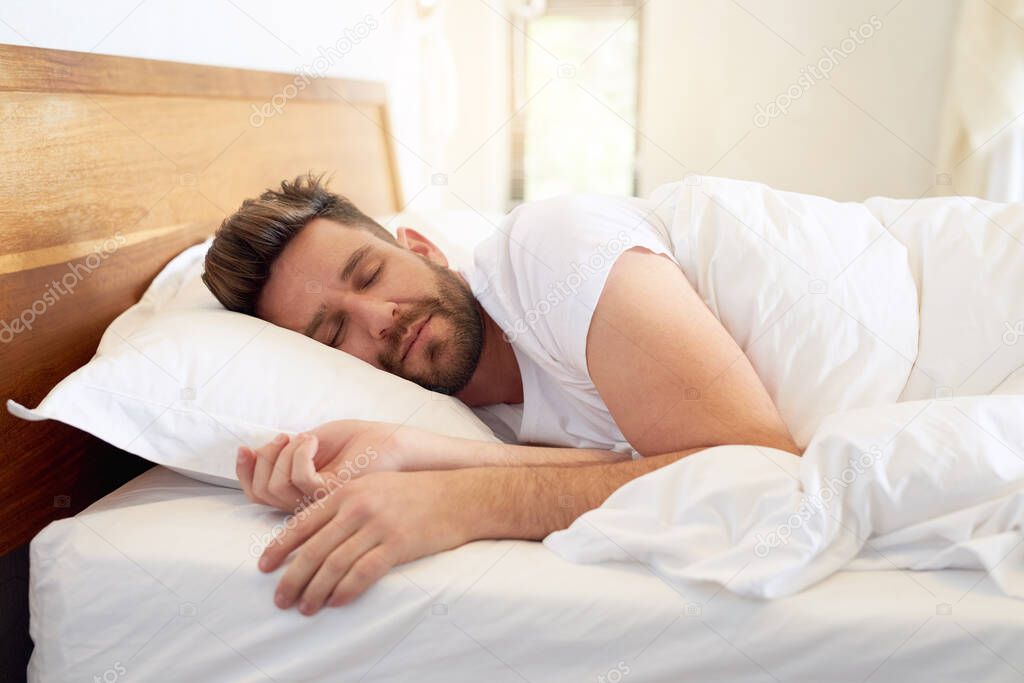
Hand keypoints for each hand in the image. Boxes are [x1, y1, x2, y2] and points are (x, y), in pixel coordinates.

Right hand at [236, 420, 412, 511]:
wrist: (393, 443)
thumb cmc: (358, 440)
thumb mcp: (312, 441)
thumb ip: (283, 452)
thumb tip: (249, 452)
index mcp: (300, 493)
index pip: (257, 494)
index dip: (243, 472)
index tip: (245, 448)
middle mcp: (308, 503)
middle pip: (262, 491)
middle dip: (265, 458)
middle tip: (285, 438)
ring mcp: (320, 504)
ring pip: (277, 487)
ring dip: (284, 454)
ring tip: (307, 439)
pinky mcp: (334, 496)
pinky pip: (300, 480)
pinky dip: (299, 453)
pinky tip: (313, 441)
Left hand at [257, 469, 468, 614]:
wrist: (458, 496)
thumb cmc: (416, 493)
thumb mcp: (374, 486)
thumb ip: (344, 504)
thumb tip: (314, 534)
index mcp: (347, 491)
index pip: (303, 522)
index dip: (280, 547)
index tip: (264, 567)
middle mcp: (358, 506)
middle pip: (313, 549)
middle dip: (292, 578)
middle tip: (279, 599)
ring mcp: (377, 525)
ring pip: (333, 564)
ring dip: (315, 591)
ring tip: (305, 608)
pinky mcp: (397, 544)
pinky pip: (362, 573)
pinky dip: (345, 591)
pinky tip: (336, 602)